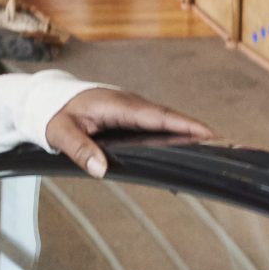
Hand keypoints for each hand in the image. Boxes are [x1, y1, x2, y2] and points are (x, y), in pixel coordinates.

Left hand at [45, 88, 215, 178]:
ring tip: (211, 150)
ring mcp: (129, 108)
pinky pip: (154, 124)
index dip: (182, 124)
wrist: (45, 99)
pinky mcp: (127, 115)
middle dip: (194, 130)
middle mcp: (128, 103)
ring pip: (162, 121)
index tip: (208, 133)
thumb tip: (101, 170)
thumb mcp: (61, 133)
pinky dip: (171, 133)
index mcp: (116, 104)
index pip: (156, 115)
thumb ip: (80, 150)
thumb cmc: (54, 114)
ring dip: (185, 132)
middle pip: (167, 118)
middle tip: (223, 145)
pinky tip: (182, 149)